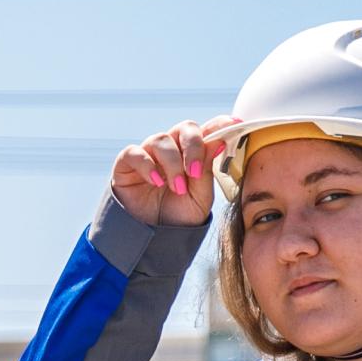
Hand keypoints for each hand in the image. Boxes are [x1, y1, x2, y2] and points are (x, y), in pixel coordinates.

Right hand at [109, 115, 238, 227]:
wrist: (153, 238)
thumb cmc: (179, 216)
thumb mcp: (200, 196)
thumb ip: (207, 170)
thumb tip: (219, 142)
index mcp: (194, 154)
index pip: (208, 131)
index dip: (220, 123)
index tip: (235, 123)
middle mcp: (172, 149)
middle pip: (185, 128)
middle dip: (193, 146)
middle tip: (195, 172)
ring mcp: (149, 154)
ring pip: (161, 139)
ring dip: (172, 163)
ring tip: (177, 188)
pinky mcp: (126, 164)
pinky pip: (134, 152)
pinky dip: (147, 165)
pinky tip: (155, 182)